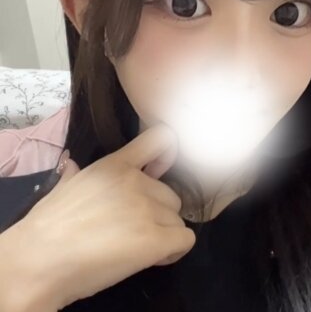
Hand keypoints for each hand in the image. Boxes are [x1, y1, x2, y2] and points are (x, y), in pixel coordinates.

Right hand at [0, 125, 194, 310]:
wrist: (37, 260)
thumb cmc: (47, 226)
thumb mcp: (64, 187)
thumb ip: (76, 174)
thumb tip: (71, 165)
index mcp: (116, 165)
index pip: (160, 138)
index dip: (169, 154)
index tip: (162, 171)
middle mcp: (137, 181)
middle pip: (171, 196)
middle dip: (159, 214)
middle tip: (137, 231)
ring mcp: (148, 209)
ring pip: (176, 220)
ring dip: (164, 234)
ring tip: (140, 249)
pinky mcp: (155, 239)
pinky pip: (184, 240)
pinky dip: (174, 251)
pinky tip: (155, 258)